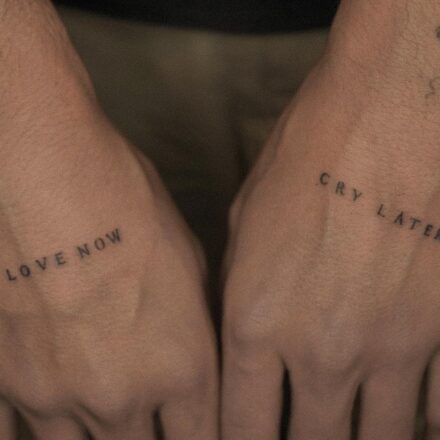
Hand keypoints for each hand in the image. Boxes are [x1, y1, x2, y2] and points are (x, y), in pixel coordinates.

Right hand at [0, 146, 217, 439]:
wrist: (47, 179)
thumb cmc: (128, 205)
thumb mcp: (189, 259)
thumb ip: (191, 317)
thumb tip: (187, 340)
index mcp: (182, 365)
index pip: (203, 436)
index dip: (206, 438)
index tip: (197, 432)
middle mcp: (121, 395)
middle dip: (151, 439)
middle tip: (150, 426)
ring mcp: (55, 394)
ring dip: (97, 437)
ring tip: (104, 421)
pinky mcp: (3, 377)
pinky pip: (15, 434)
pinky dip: (35, 431)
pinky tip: (47, 418)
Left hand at [222, 2, 439, 437]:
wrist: (387, 114)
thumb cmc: (306, 155)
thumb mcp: (244, 221)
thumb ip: (241, 286)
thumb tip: (245, 329)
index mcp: (256, 321)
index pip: (240, 421)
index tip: (244, 438)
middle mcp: (320, 349)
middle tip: (299, 433)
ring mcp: (390, 346)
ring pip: (378, 437)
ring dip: (360, 437)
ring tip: (348, 427)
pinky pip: (431, 404)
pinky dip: (414, 414)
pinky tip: (404, 410)